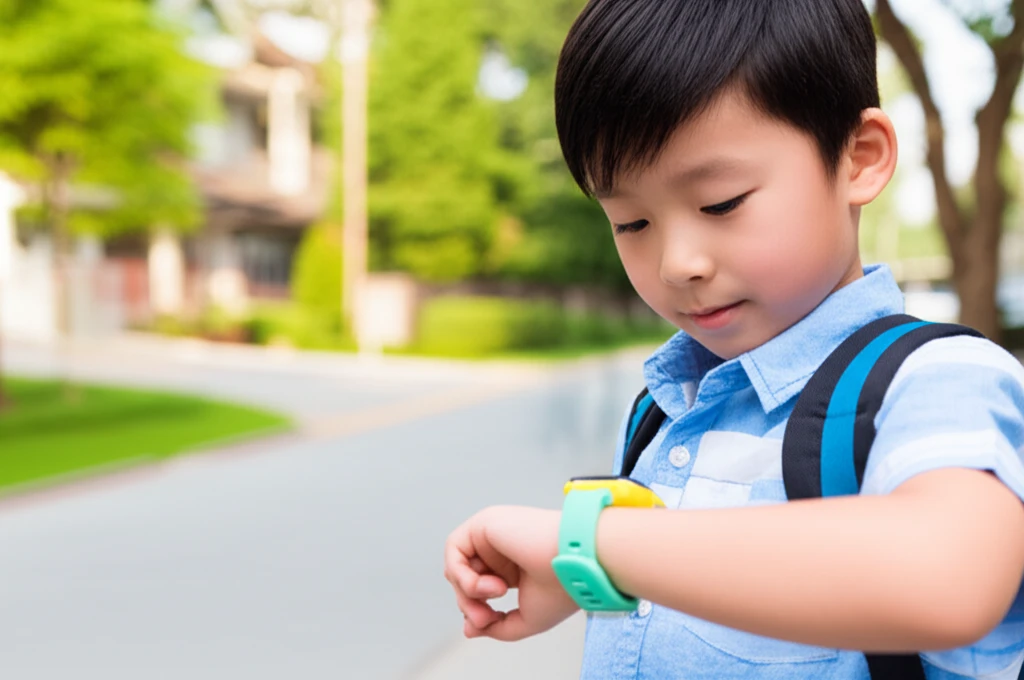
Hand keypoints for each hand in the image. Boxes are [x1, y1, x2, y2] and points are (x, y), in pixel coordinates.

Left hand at [444, 506, 579, 640]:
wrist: (578, 562)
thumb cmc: (562, 587)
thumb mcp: (527, 619)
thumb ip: (497, 627)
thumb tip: (469, 628)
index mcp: (512, 566)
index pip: (478, 590)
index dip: (476, 610)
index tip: (489, 623)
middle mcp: (500, 549)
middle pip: (464, 580)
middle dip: (469, 605)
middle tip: (487, 618)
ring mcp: (492, 535)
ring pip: (457, 567)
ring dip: (467, 592)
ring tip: (495, 597)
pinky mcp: (484, 522)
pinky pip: (454, 549)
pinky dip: (462, 575)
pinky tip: (488, 585)